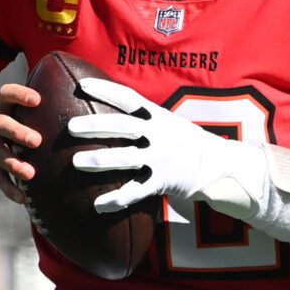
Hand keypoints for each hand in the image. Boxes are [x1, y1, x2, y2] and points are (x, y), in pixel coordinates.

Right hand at [0, 83, 42, 204]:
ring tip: (30, 173)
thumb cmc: (8, 115)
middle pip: (1, 125)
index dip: (20, 95)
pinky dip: (10, 189)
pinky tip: (24, 199)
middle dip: (17, 132)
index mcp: (1, 105)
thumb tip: (83, 92)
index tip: (37, 99)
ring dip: (13, 164)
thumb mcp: (14, 102)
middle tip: (37, 140)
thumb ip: (37, 100)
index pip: (7, 94)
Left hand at [67, 78, 263, 214]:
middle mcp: (159, 134)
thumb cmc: (186, 143)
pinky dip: (116, 199)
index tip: (81, 84)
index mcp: (157, 116)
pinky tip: (97, 205)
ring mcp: (161, 158)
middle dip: (95, 125)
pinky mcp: (164, 181)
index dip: (104, 89)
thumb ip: (143, 118)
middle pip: (122, 126)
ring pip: (126, 157)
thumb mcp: (168, 123)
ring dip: (100, 160)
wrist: (219, 165)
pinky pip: (136, 191)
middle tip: (70, 127)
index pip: (128, 98)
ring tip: (76, 162)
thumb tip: (108, 108)